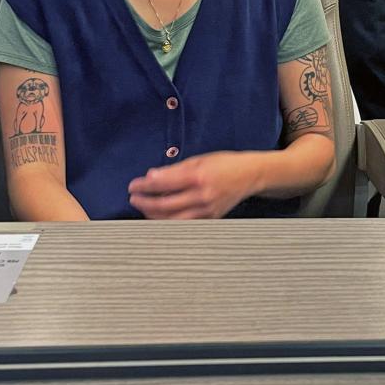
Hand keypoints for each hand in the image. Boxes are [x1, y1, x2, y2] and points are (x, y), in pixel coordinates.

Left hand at [127, 151, 258, 219]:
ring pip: (172, 220)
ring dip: (153, 216)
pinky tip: (159, 217)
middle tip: (133, 199)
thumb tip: (151, 177)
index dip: (144, 186)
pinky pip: (185, 225)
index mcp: (197, 177)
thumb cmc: (224, 164)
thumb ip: (174, 170)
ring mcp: (207, 210)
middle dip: (144, 203)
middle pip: (164, 205)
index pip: (162, 183)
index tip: (133, 186)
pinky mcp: (211, 219)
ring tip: (143, 208)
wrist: (251, 175)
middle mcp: (202, 196)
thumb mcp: (198, 160)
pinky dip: (169, 222)